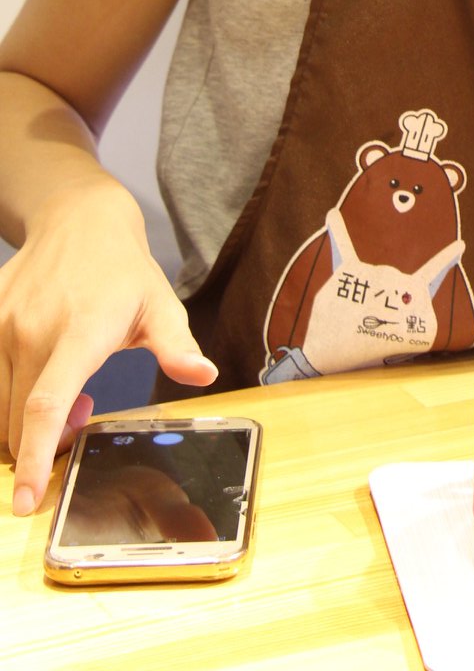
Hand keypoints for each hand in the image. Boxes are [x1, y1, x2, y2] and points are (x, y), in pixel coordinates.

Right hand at [0, 180, 216, 515]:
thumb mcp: (160, 304)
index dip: (35, 457)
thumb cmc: (124, 270)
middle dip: (41, 444)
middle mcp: (31, 330)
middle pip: (17, 422)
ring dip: (24, 422)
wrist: (79, 220)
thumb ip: (176, 345)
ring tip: (67, 391)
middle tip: (83, 416)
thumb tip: (204, 375)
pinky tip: (39, 376)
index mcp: (80, 330)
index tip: (26, 502)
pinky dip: (6, 400)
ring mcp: (1, 325)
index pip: (46, 404)